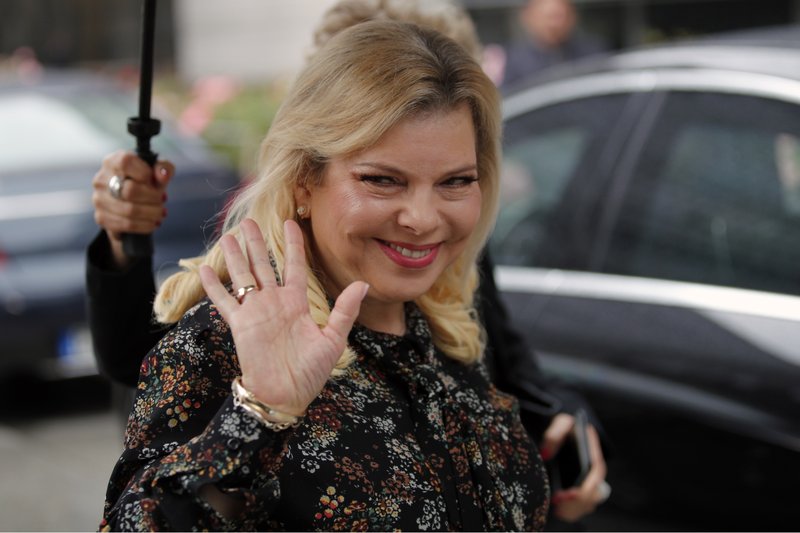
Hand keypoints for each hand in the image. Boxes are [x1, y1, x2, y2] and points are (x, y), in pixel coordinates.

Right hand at [91, 150, 173, 267]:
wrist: (132, 203)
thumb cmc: (146, 182)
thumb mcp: (158, 171)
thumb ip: (163, 168)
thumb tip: (163, 176)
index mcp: (113, 162)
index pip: (126, 162)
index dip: (145, 173)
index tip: (154, 180)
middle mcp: (101, 179)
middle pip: (130, 190)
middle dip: (153, 197)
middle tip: (162, 199)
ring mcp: (99, 199)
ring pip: (130, 210)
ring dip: (152, 213)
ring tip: (160, 212)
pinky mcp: (102, 217)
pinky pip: (127, 224)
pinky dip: (145, 225)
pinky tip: (153, 222)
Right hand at [199, 218, 368, 416]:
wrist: (286, 396)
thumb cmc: (311, 372)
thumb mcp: (333, 339)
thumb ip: (345, 310)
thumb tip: (363, 284)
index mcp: (296, 303)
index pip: (294, 265)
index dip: (292, 244)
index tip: (291, 222)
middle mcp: (274, 302)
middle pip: (263, 264)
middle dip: (256, 243)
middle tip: (248, 220)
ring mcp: (255, 312)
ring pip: (243, 276)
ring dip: (235, 256)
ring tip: (228, 235)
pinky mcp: (240, 325)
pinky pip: (224, 301)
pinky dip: (213, 286)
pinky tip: (205, 269)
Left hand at [544, 415, 608, 522]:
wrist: (570, 428)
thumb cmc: (567, 425)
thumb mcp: (561, 423)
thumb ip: (554, 434)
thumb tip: (545, 454)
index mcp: (594, 457)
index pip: (595, 478)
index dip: (584, 490)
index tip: (566, 495)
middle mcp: (595, 474)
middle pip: (593, 496)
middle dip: (577, 504)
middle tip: (557, 505)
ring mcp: (590, 483)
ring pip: (588, 504)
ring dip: (574, 510)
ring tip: (557, 510)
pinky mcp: (582, 489)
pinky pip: (582, 506)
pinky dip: (572, 511)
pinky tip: (558, 510)